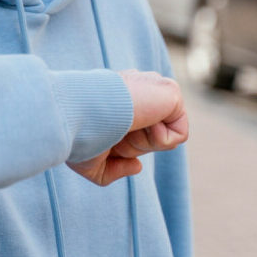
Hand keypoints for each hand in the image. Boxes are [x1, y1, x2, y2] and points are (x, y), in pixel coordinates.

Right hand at [68, 71, 188, 186]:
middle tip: (111, 133)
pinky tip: (141, 123)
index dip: (119, 144)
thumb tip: (138, 166)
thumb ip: (113, 169)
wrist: (78, 113)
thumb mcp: (90, 162)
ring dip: (141, 143)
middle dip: (130, 145)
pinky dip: (159, 140)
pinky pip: (179, 133)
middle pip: (148, 133)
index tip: (100, 136)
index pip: (133, 126)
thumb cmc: (77, 135)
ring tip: (123, 127)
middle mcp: (134, 87)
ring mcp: (153, 87)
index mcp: (114, 94)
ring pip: (162, 134)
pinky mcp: (171, 92)